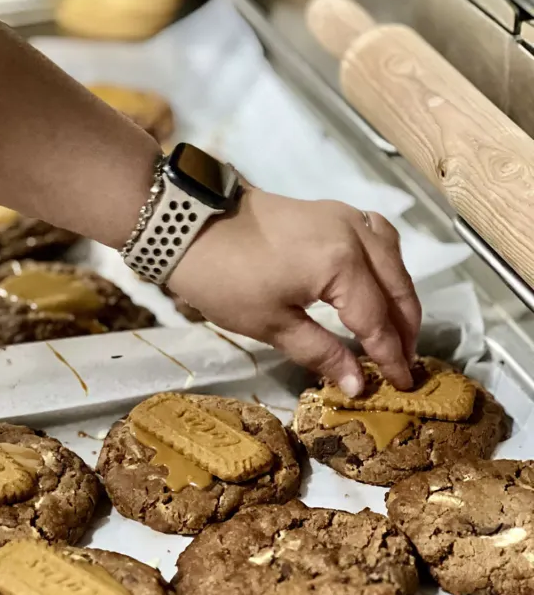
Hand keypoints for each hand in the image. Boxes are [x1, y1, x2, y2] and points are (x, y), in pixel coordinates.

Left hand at [168, 188, 419, 393]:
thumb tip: (358, 385)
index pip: (378, 320)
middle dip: (405, 329)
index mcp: (342, 264)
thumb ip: (322, 353)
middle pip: (396, 287)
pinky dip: (386, 265)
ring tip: (396, 331)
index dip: (391, 356)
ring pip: (393, 259)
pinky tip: (379, 284)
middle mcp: (354, 234)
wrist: (189, 225)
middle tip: (405, 363)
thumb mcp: (272, 324)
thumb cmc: (225, 279)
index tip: (404, 384)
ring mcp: (344, 216)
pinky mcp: (330, 210)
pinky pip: (377, 237)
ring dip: (400, 296)